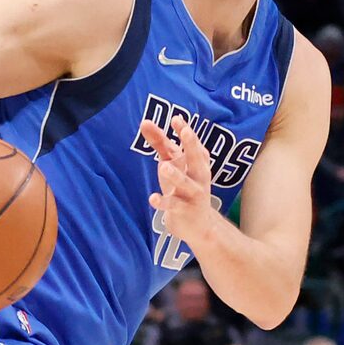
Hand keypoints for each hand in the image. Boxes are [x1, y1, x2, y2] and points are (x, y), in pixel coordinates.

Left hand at [140, 114, 215, 249]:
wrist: (199, 225)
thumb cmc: (183, 188)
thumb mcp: (172, 164)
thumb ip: (160, 143)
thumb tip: (144, 122)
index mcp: (197, 163)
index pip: (191, 144)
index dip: (185, 131)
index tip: (176, 119)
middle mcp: (198, 176)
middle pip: (197, 158)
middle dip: (192, 145)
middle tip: (185, 131)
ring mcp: (193, 193)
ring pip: (185, 182)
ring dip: (176, 174)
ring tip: (164, 166)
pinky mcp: (185, 210)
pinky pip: (173, 205)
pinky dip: (163, 201)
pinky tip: (153, 198)